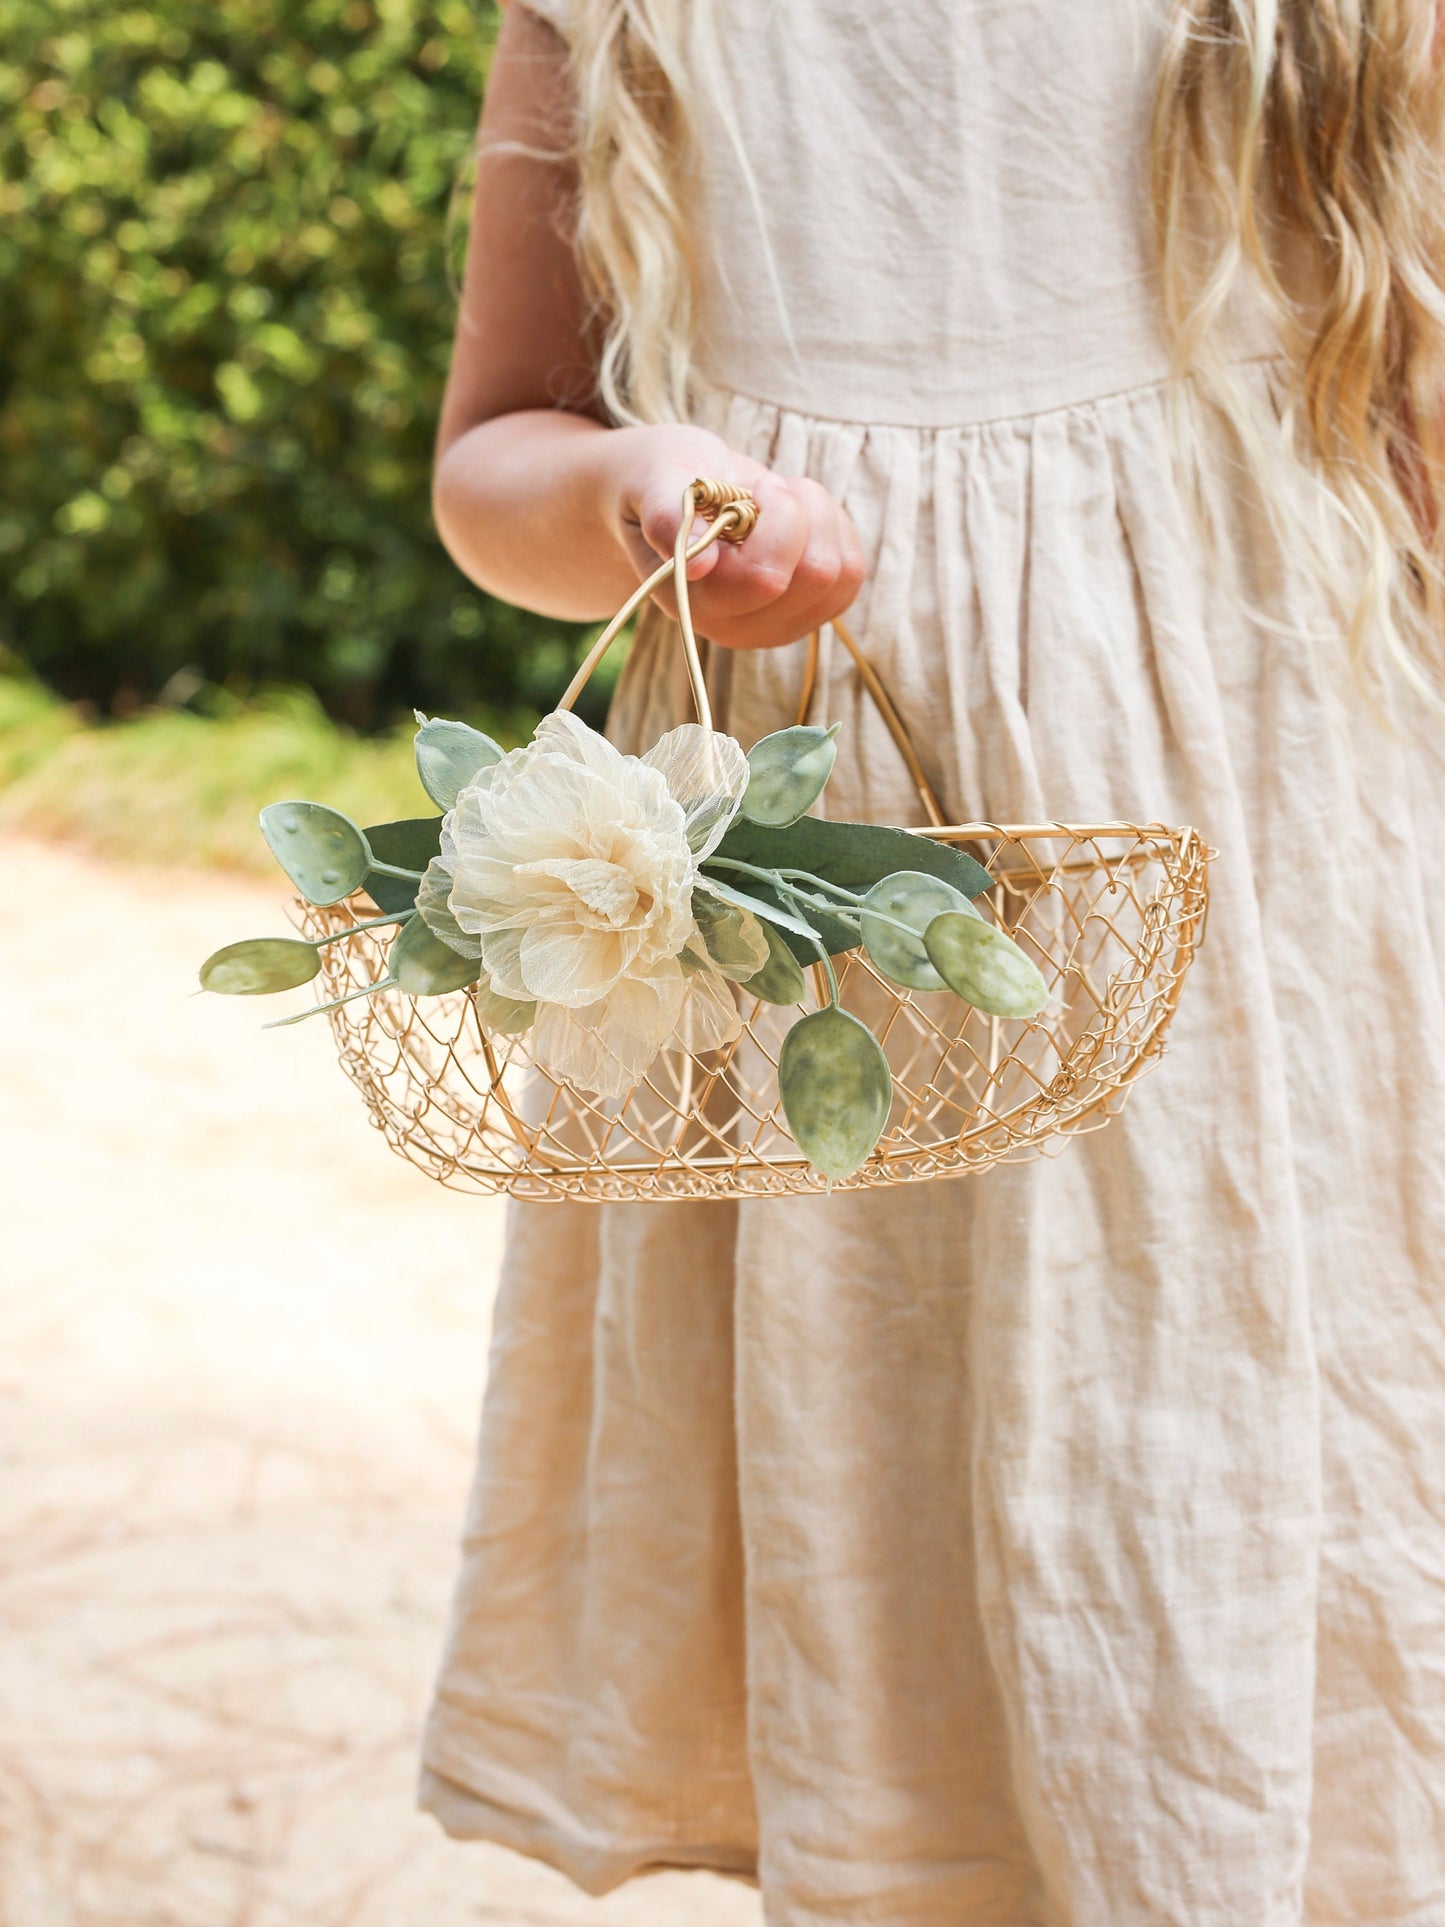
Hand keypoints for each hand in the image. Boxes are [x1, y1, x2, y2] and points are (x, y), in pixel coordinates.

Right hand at [603, 424, 864, 649]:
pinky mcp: (810, 614)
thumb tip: (696, 564)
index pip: (765, 577)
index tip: (756, 486)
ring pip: (841, 572)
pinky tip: (798, 518)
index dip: (778, 519)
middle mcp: (737, 628)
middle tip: (767, 487)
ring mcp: (777, 627)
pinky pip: (852, 571)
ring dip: (819, 516)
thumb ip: (667, 516)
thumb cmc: (662, 481)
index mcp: (695, 604)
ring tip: (779, 499)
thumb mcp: (655, 481)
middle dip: (803, 510)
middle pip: (815, 575)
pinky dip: (834, 530)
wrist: (675, 495)